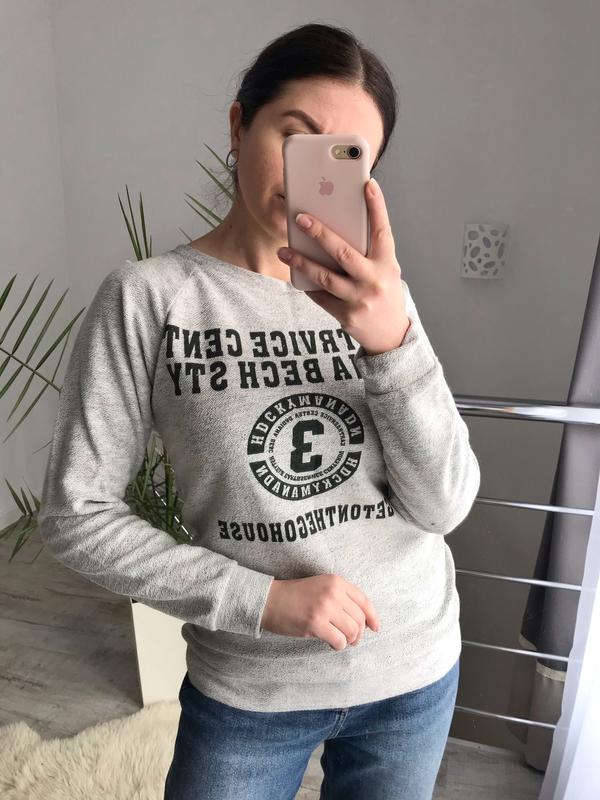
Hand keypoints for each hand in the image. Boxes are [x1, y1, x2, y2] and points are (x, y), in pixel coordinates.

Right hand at [260, 574, 380, 651]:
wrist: (270, 600)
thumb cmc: (296, 596)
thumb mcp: (322, 587)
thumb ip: (342, 598)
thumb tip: (365, 622)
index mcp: (336, 581)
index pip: (364, 601)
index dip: (373, 617)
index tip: (376, 628)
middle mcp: (333, 592)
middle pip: (360, 619)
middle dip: (359, 633)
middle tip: (351, 639)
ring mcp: (325, 607)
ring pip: (352, 631)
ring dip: (348, 640)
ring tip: (339, 640)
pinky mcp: (315, 623)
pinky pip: (339, 641)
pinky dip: (338, 646)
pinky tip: (330, 643)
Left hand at [277, 177, 410, 355]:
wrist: (391, 336)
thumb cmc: (384, 293)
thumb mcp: (386, 270)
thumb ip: (368, 252)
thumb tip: (335, 228)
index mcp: (388, 264)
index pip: (382, 230)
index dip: (377, 207)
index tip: (367, 184)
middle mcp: (374, 280)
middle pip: (343, 252)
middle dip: (319, 233)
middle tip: (300, 218)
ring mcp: (360, 299)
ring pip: (325, 277)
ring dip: (301, 262)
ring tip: (284, 251)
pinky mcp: (346, 315)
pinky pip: (320, 296)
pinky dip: (307, 284)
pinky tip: (295, 273)